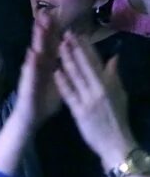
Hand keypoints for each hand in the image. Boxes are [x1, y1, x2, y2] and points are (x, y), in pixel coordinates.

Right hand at [13, 15, 61, 128]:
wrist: (31, 117)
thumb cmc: (45, 99)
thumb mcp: (60, 81)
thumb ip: (65, 67)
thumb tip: (77, 54)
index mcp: (48, 65)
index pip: (52, 44)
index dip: (54, 30)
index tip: (55, 14)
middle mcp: (39, 66)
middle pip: (43, 44)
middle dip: (43, 29)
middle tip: (44, 12)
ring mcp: (32, 73)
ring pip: (36, 54)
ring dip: (36, 41)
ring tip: (38, 26)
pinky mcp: (27, 83)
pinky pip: (30, 72)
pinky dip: (31, 63)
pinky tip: (32, 53)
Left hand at [54, 33, 133, 167]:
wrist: (116, 143)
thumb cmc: (117, 118)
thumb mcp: (119, 95)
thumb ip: (114, 76)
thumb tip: (113, 58)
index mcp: (110, 84)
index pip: (97, 62)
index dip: (87, 47)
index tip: (78, 33)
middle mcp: (100, 89)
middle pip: (86, 65)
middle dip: (75, 48)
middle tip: (66, 33)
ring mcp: (89, 100)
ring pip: (77, 76)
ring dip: (67, 59)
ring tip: (59, 45)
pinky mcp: (80, 111)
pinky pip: (70, 94)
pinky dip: (63, 82)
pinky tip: (56, 71)